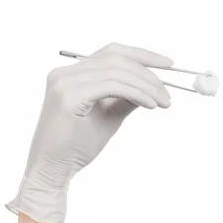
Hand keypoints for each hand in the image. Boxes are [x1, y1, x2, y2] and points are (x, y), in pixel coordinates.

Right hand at [7, 43, 172, 222]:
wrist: (54, 169)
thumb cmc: (77, 146)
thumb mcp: (109, 115)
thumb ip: (126, 97)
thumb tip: (152, 86)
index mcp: (73, 74)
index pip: (112, 52)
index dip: (142, 55)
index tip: (168, 65)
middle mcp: (66, 73)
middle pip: (116, 59)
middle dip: (148, 74)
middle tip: (168, 93)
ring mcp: (65, 83)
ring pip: (117, 71)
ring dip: (146, 86)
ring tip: (162, 102)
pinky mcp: (68, 97)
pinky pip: (112, 86)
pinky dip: (136, 93)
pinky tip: (150, 105)